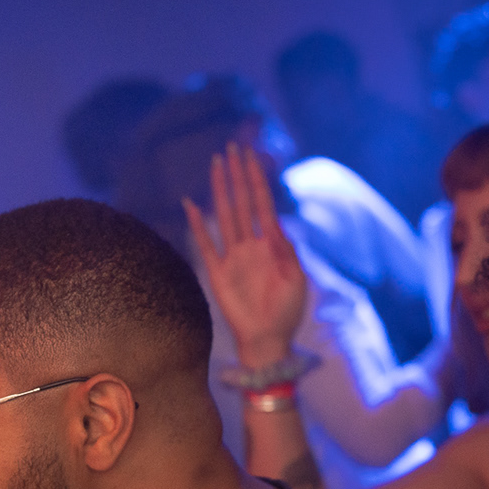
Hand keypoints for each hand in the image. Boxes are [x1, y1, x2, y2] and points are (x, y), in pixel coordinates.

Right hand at [184, 141, 306, 369]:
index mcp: (272, 245)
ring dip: (220, 190)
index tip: (254, 155)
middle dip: (238, 175)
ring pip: (224, 215)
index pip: (263, 204)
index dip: (258, 179)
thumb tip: (275, 225)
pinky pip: (205, 244)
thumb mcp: (297, 279)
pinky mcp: (218, 272)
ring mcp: (233, 257)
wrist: (269, 341)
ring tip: (216, 164)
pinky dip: (197, 225)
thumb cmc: (287, 313)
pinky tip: (191, 204)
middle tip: (233, 148)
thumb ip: (287, 251)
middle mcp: (250, 245)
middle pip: (242, 202)